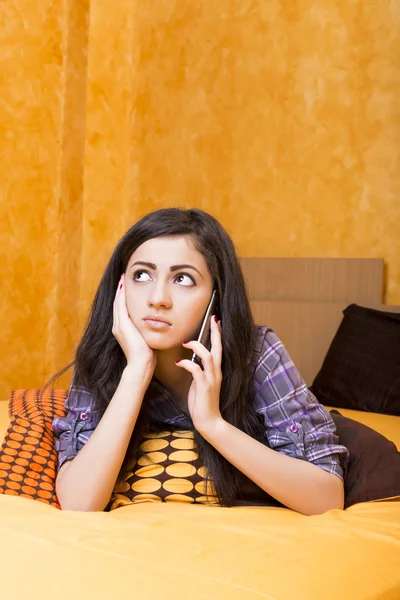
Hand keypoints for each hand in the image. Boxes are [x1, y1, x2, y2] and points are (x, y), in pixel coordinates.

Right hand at [112, 274, 155, 375]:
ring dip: (120, 290)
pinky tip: (123, 286)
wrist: (141, 364)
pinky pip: (120, 306)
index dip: (122, 298)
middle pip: (117, 304)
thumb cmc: (147, 355)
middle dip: (120, 291)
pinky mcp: (122, 325)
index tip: (125, 287)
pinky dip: (121, 295)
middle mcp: (117, 327)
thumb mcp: (146, 338)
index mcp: (122, 330)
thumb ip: (146, 330)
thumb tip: (155, 324)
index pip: (121, 310)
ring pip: (117, 303)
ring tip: (122, 279)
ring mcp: (118, 326)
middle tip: (122, 278)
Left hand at [175, 315, 223, 433]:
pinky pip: (197, 370)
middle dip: (215, 333)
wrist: (209, 421)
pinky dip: (188, 364)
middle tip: (213, 319)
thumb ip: (198, 371)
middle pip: (218, 348)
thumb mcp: (200, 383)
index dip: (217, 334)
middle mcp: (216, 372)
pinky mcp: (205, 387)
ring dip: (197, 347)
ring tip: (186, 343)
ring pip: (209, 357)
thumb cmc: (203, 402)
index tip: (215, 320)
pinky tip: (179, 363)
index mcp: (216, 371)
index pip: (218, 348)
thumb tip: (190, 361)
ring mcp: (211, 379)